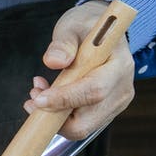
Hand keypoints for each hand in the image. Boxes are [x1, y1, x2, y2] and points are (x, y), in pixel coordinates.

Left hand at [24, 0, 134, 139]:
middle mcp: (122, 90)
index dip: (64, 99)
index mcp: (120, 65)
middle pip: (86, 122)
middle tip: (33, 97)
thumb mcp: (72, 27)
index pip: (94, 91)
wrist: (100, 35)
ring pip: (79, 128)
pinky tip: (48, 96)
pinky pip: (78, 124)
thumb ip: (63, 43)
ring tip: (39, 91)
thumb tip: (54, 61)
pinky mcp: (104, 112)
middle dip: (53, 115)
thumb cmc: (86, 29)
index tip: (38, 99)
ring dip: (52, 115)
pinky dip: (58, 116)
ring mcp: (114, 104)